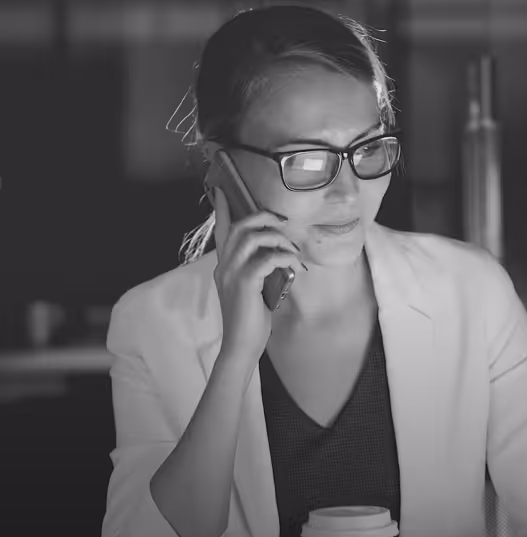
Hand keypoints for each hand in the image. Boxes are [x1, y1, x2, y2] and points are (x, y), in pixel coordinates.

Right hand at [211, 188, 306, 365]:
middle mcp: (224, 266)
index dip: (222, 210)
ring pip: (252, 238)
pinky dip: (284, 257)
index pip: (221, 232)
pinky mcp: (245, 284)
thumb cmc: (250, 321)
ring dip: (278, 238)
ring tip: (293, 250)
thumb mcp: (253, 291)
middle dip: (263, 218)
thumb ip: (258, 271)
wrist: (242, 346)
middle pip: (239, 227)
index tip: (222, 191)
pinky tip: (295, 266)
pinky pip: (267, 259)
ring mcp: (232, 274)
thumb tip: (277, 257)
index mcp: (224, 267)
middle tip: (283, 222)